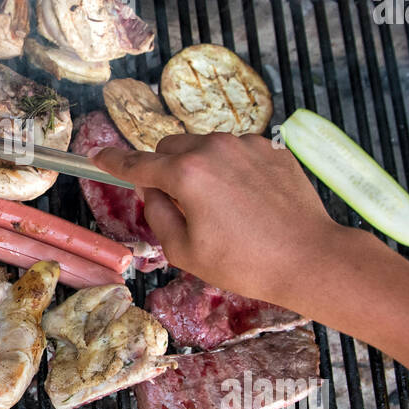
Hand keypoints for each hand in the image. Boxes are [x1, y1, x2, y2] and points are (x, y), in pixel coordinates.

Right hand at [92, 132, 343, 304]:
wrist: (310, 258)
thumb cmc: (245, 263)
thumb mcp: (185, 251)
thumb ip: (157, 214)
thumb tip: (151, 191)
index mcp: (187, 174)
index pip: (138, 163)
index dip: (114, 161)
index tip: (97, 156)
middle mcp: (214, 148)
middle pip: (171, 147)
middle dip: (166, 169)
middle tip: (180, 205)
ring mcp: (246, 145)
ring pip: (205, 147)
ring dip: (200, 168)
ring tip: (222, 208)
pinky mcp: (272, 150)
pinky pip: (237, 153)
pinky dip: (231, 170)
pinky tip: (248, 202)